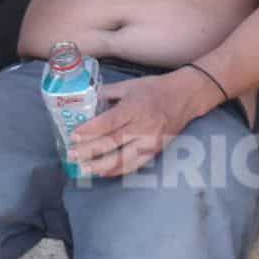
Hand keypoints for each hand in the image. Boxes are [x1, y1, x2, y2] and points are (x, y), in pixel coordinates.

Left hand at [67, 71, 199, 178]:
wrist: (185, 97)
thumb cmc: (155, 89)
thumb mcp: (130, 85)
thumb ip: (108, 93)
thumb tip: (86, 99)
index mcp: (134, 107)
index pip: (109, 122)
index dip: (90, 130)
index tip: (74, 135)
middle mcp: (143, 125)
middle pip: (113, 142)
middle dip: (90, 150)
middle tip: (72, 155)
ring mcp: (150, 140)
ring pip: (124, 158)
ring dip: (102, 166)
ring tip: (85, 168)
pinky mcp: (155, 150)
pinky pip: (135, 164)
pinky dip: (118, 170)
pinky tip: (103, 172)